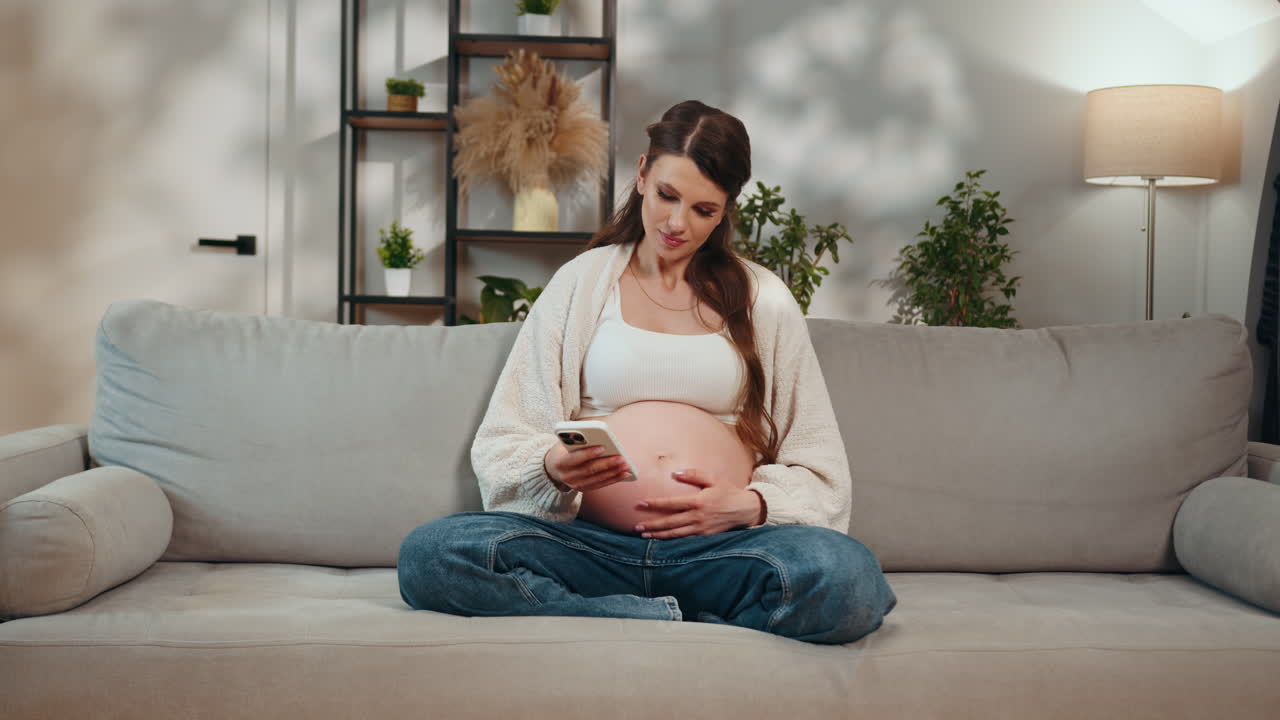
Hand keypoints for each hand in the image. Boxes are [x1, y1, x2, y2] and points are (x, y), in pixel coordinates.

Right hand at [543, 442, 632, 491]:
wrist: (552, 468)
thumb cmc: (562, 451)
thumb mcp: (564, 443)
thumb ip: (577, 440)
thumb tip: (599, 437)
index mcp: (560, 462)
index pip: (575, 458)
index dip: (589, 453)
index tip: (603, 447)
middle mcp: (567, 476)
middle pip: (589, 470)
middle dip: (607, 463)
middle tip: (621, 457)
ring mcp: (575, 484)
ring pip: (597, 479)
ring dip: (613, 472)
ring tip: (626, 465)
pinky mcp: (583, 489)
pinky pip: (600, 484)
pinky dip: (613, 479)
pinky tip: (624, 474)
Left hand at [632, 468, 762, 538]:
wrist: (745, 509)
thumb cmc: (728, 491)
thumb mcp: (713, 479)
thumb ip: (694, 475)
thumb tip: (675, 473)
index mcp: (698, 501)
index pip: (671, 504)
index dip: (655, 504)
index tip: (641, 503)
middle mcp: (698, 517)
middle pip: (670, 522)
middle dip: (652, 524)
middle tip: (636, 526)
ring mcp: (701, 528)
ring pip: (675, 534)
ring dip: (658, 535)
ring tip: (644, 535)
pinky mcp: (705, 536)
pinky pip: (685, 539)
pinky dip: (672, 540)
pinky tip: (661, 540)